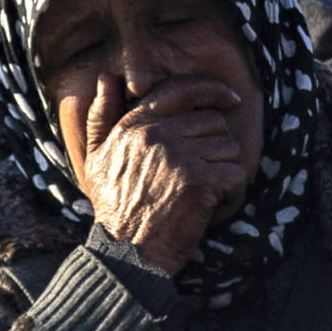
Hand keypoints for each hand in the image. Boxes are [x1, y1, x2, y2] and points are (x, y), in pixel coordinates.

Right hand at [67, 74, 252, 274]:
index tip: (231, 99)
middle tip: (206, 172)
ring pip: (229, 148)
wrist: (125, 252)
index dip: (211, 90)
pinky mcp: (199, 182)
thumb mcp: (96, 158)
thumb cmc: (113, 209)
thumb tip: (106, 78)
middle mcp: (158, 134)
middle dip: (216, 146)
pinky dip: (233, 194)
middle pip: (213, 122)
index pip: (181, 90)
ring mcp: (180, 157)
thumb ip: (101, 117)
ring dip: (225, 171)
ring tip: (206, 192)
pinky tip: (215, 206)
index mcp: (136, 125)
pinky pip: (236, 176)